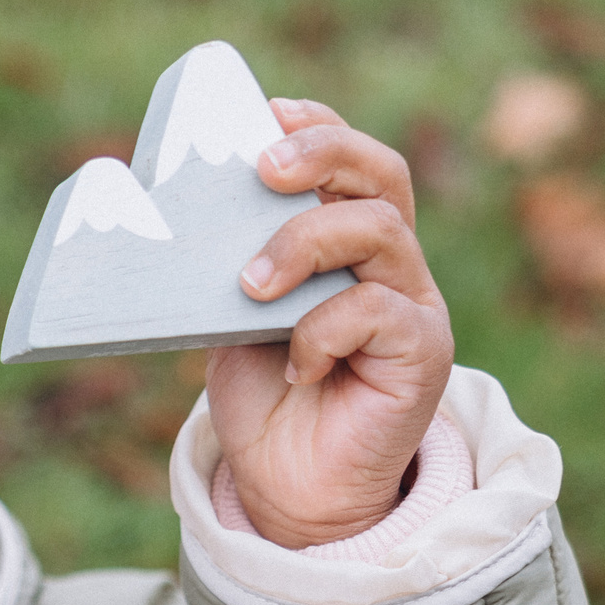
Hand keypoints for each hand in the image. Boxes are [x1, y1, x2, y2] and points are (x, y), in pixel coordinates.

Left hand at [206, 102, 455, 547]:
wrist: (290, 492)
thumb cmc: (266, 401)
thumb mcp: (234, 318)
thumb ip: (233, 265)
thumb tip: (181, 211)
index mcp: (350, 243)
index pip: (350, 161)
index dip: (317, 125)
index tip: (264, 112)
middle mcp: (392, 263)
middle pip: (382, 174)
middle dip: (324, 153)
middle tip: (264, 168)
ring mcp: (414, 305)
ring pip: (381, 230)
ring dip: (307, 244)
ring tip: (252, 284)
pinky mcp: (424, 353)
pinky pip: (378, 311)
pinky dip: (324, 329)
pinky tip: (295, 366)